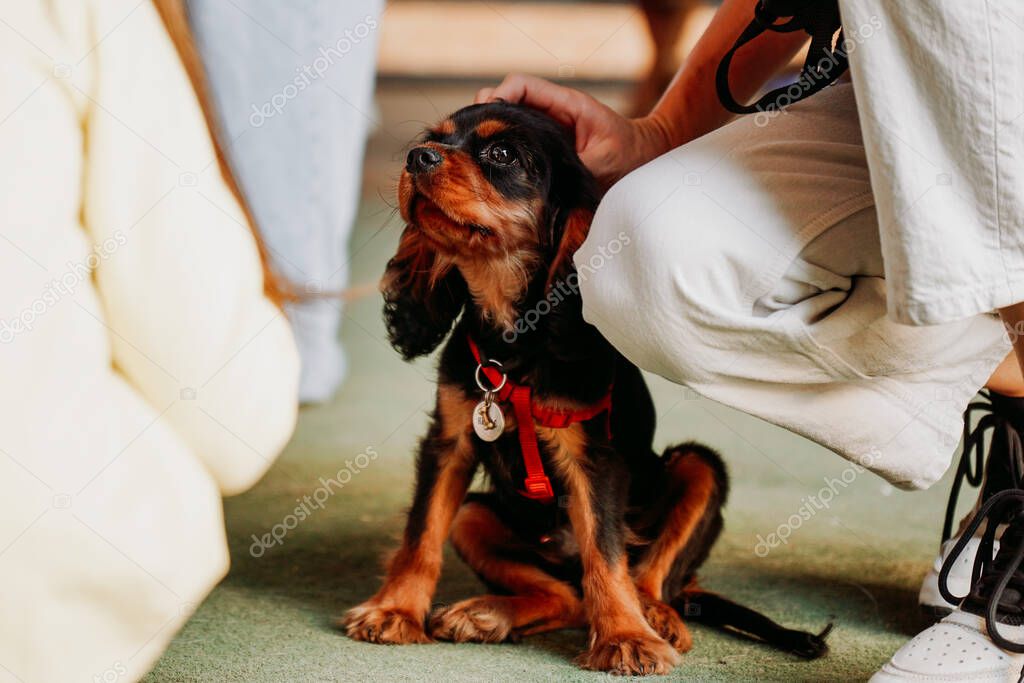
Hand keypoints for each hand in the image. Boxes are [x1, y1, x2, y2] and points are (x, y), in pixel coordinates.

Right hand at [476, 74, 677, 189]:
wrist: (645, 162)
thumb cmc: (629, 157)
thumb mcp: (603, 162)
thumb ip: (575, 166)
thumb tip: (544, 183)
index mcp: (566, 104)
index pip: (522, 85)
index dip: (499, 96)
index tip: (487, 119)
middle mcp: (552, 112)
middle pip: (506, 99)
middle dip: (485, 114)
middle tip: (472, 139)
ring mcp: (545, 128)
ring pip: (507, 119)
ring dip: (490, 132)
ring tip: (476, 153)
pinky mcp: (543, 145)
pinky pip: (515, 139)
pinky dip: (499, 147)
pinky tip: (490, 165)